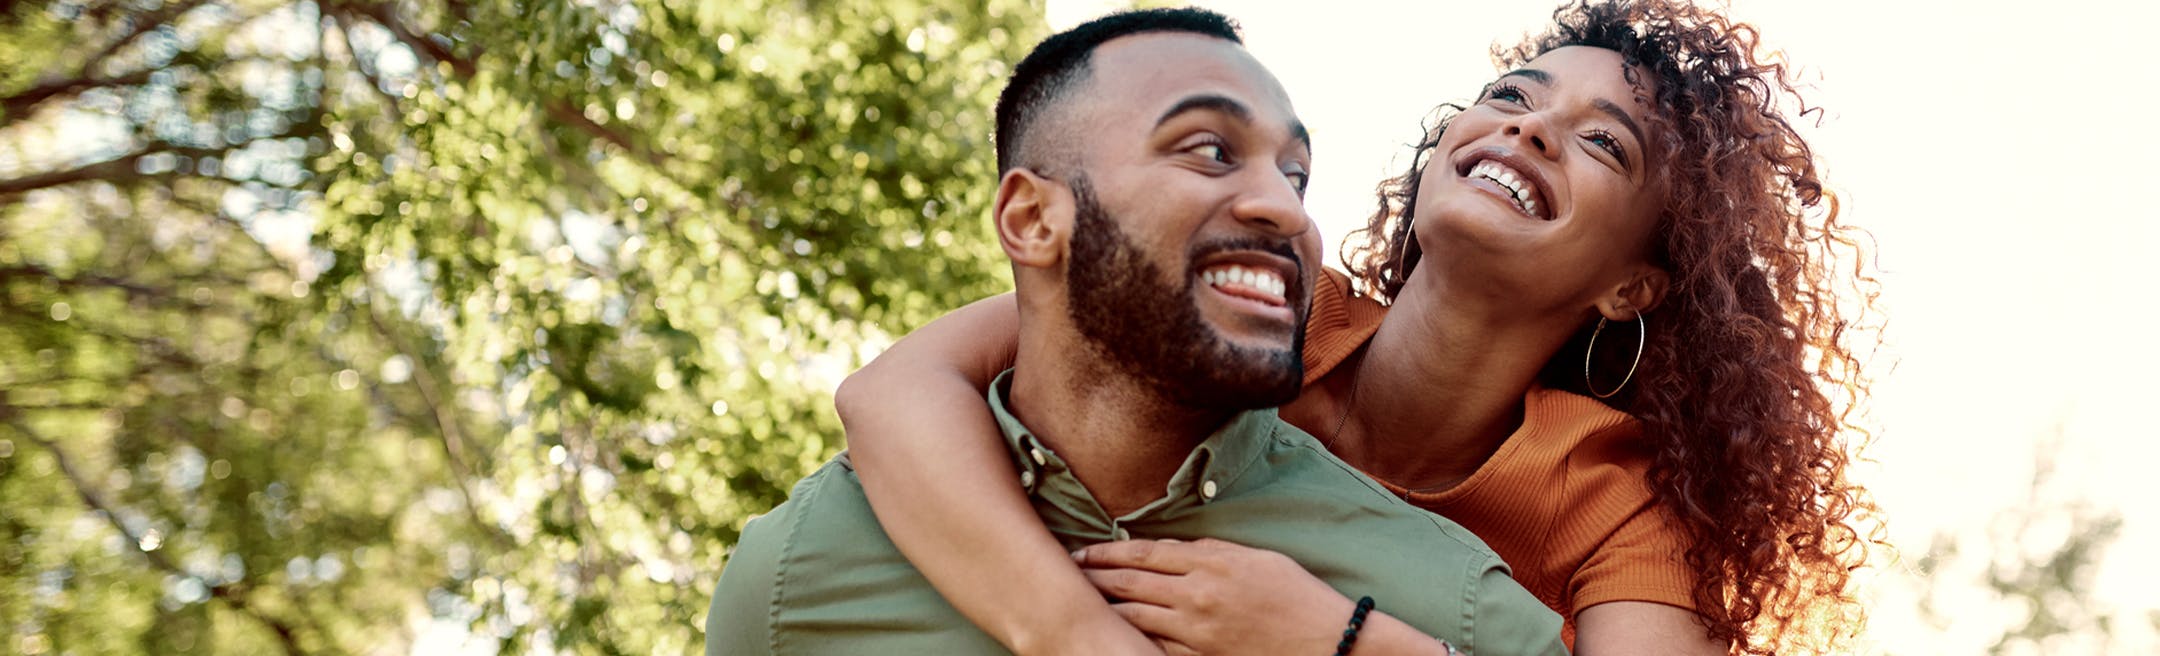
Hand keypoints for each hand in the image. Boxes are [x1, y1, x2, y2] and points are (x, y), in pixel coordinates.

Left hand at [1074, 538, 1354, 655]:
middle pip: (1130, 581)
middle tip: (1068, 570)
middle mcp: (1198, 593)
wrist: (1327, 641)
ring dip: (1102, 606)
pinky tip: (1111, 634)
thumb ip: (1213, 551)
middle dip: (1094, 574)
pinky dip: (1129, 638)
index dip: (1109, 550)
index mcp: (1211, 562)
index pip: (1145, 552)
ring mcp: (1197, 629)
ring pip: (1133, 614)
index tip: (1085, 550)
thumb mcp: (1256, 559)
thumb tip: (1174, 549)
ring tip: (1078, 601)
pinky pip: (1154, 646)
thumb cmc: (1297, 596)